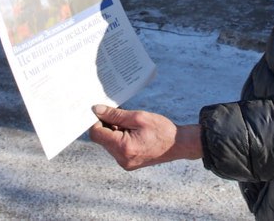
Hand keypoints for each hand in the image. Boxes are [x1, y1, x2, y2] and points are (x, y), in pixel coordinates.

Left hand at [88, 105, 202, 169]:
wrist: (178, 145)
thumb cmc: (161, 129)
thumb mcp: (138, 117)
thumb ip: (115, 114)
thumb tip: (96, 110)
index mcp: (123, 147)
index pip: (96, 133)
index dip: (96, 120)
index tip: (102, 110)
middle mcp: (121, 159)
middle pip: (101, 139)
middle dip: (106, 124)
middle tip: (119, 113)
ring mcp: (125, 163)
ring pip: (108, 143)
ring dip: (113, 131)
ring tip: (129, 122)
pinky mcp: (128, 163)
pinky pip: (116, 148)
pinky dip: (119, 138)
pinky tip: (131, 130)